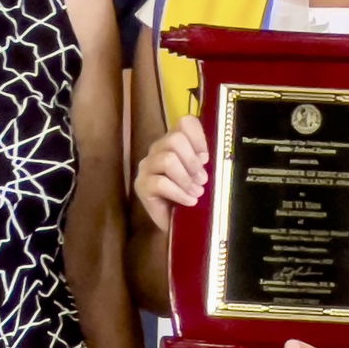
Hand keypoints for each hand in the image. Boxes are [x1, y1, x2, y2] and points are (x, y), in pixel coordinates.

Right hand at [132, 116, 208, 233]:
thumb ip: (204, 161)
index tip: (206, 158)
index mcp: (174, 142)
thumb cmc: (192, 197)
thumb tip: (207, 158)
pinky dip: (179, 193)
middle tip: (203, 180)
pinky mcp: (141, 185)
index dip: (199, 137)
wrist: (179, 225)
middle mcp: (157, 149)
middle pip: (175, 139)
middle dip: (193, 161)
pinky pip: (160, 183)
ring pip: (168, 159)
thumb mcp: (202, 175)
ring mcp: (146, 167)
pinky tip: (188, 202)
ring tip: (196, 193)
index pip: (185, 122)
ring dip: (186, 178)